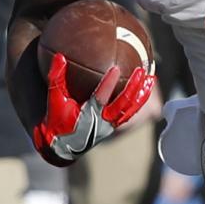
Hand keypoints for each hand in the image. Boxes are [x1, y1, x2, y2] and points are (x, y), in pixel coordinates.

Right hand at [32, 53, 155, 165]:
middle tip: (141, 71)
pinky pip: (130, 113)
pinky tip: (145, 90)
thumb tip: (59, 56)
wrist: (61, 147)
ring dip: (141, 93)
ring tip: (151, 78)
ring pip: (130, 108)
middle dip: (133, 87)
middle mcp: (102, 120)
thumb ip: (56, 77)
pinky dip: (138, 101)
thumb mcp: (54, 99)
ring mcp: (110, 124)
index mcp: (88, 113)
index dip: (108, 83)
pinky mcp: (114, 126)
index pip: (101, 97)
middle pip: (123, 103)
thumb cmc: (57, 121)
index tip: (116, 68)